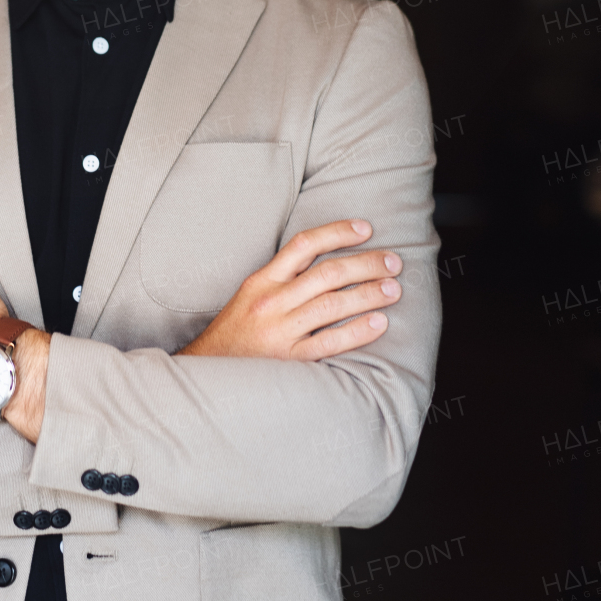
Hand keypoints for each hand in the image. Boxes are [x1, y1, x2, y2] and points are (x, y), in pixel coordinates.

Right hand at [177, 219, 401, 362]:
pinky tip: (378, 323)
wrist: (206, 372)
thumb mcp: (250, 295)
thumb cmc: (235, 333)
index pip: (303, 245)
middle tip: (393, 262)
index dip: (337, 232)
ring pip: (332, 305)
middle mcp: (271, 301)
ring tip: (393, 289)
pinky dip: (357, 331)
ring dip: (368, 294)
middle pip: (327, 274)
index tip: (366, 229)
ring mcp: (280, 331)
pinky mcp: (288, 360)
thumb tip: (326, 262)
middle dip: (365, 264)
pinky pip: (329, 342)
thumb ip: (282, 278)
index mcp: (262, 280)